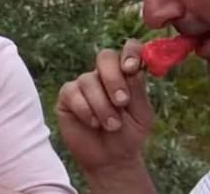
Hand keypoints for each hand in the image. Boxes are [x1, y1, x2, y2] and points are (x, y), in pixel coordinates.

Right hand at [56, 39, 154, 176]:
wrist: (111, 159)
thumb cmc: (129, 134)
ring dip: (102, 106)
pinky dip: (85, 110)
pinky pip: (73, 93)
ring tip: (111, 126)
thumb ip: (137, 90)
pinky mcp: (67, 96)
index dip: (130, 53)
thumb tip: (133, 68)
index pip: (129, 50)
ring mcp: (84, 84)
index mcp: (126, 74)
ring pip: (89, 80)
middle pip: (105, 57)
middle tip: (121, 102)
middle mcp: (104, 74)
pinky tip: (92, 123)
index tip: (131, 68)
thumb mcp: (141, 114)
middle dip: (113, 78)